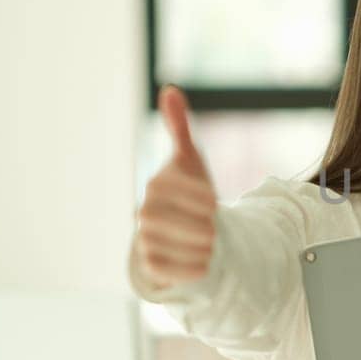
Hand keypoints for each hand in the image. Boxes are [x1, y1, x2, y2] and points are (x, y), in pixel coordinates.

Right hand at [136, 85, 217, 287]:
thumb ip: (180, 127)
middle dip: (202, 225)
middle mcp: (146, 211)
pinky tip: (204, 262)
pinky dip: (192, 268)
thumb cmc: (188, 190)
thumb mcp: (189, 159)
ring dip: (201, 246)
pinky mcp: (150, 264)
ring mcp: (146, 238)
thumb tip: (169, 90)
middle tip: (214, 227)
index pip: (180, 191)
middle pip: (179, 222)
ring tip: (211, 243)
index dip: (200, 197)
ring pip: (177, 246)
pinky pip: (171, 269)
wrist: (180, 228)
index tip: (213, 202)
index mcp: (157, 184)